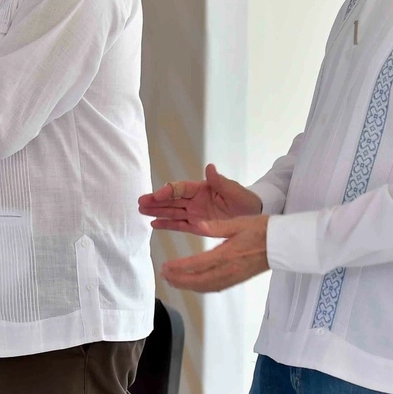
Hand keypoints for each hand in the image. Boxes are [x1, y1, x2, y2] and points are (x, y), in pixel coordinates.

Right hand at [138, 164, 262, 234]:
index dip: (168, 191)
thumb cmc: (244, 199)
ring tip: (141, 211)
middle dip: (155, 201)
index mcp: (201, 189)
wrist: (252, 214)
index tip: (157, 195)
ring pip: (171, 212)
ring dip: (157, 212)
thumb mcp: (234, 190)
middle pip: (171, 200)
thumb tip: (210, 167)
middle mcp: (194, 201)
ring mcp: (194, 213)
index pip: (180, 189)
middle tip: (140, 202)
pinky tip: (154, 224)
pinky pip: (179, 225)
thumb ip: (220, 181)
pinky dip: (167, 225)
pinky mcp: (196, 226)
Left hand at [161, 215, 270, 292]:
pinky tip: (194, 285)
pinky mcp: (238, 279)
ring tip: (173, 281)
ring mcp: (234, 277)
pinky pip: (216, 287)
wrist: (282, 244)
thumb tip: (199, 225)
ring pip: (207, 287)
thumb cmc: (262, 230)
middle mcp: (230, 269)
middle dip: (179, 280)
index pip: (198, 264)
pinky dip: (202, 288)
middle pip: (199, 281)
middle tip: (164, 276)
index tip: (166, 266)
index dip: (180, 268)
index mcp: (228, 254)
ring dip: (188, 286)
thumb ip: (217, 226)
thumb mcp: (239, 222)